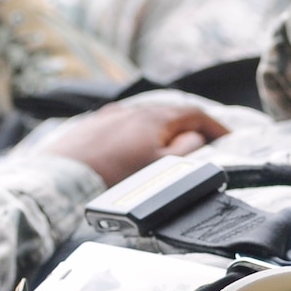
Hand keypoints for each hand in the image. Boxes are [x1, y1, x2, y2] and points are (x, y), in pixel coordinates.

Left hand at [38, 100, 228, 187]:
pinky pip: (121, 129)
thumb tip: (198, 137)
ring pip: (143, 121)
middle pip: (168, 115)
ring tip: (166, 150)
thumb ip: (188, 149)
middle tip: (201, 143)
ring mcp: (108, 117)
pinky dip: (135, 138)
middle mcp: (131, 110)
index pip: (194, 113)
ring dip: (159, 133)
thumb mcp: (163, 167)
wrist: (62, 179)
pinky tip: (130, 153)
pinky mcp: (90, 129)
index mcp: (154, 117)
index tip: (227, 137)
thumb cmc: (113, 177)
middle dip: (187, 128)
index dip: (215, 125)